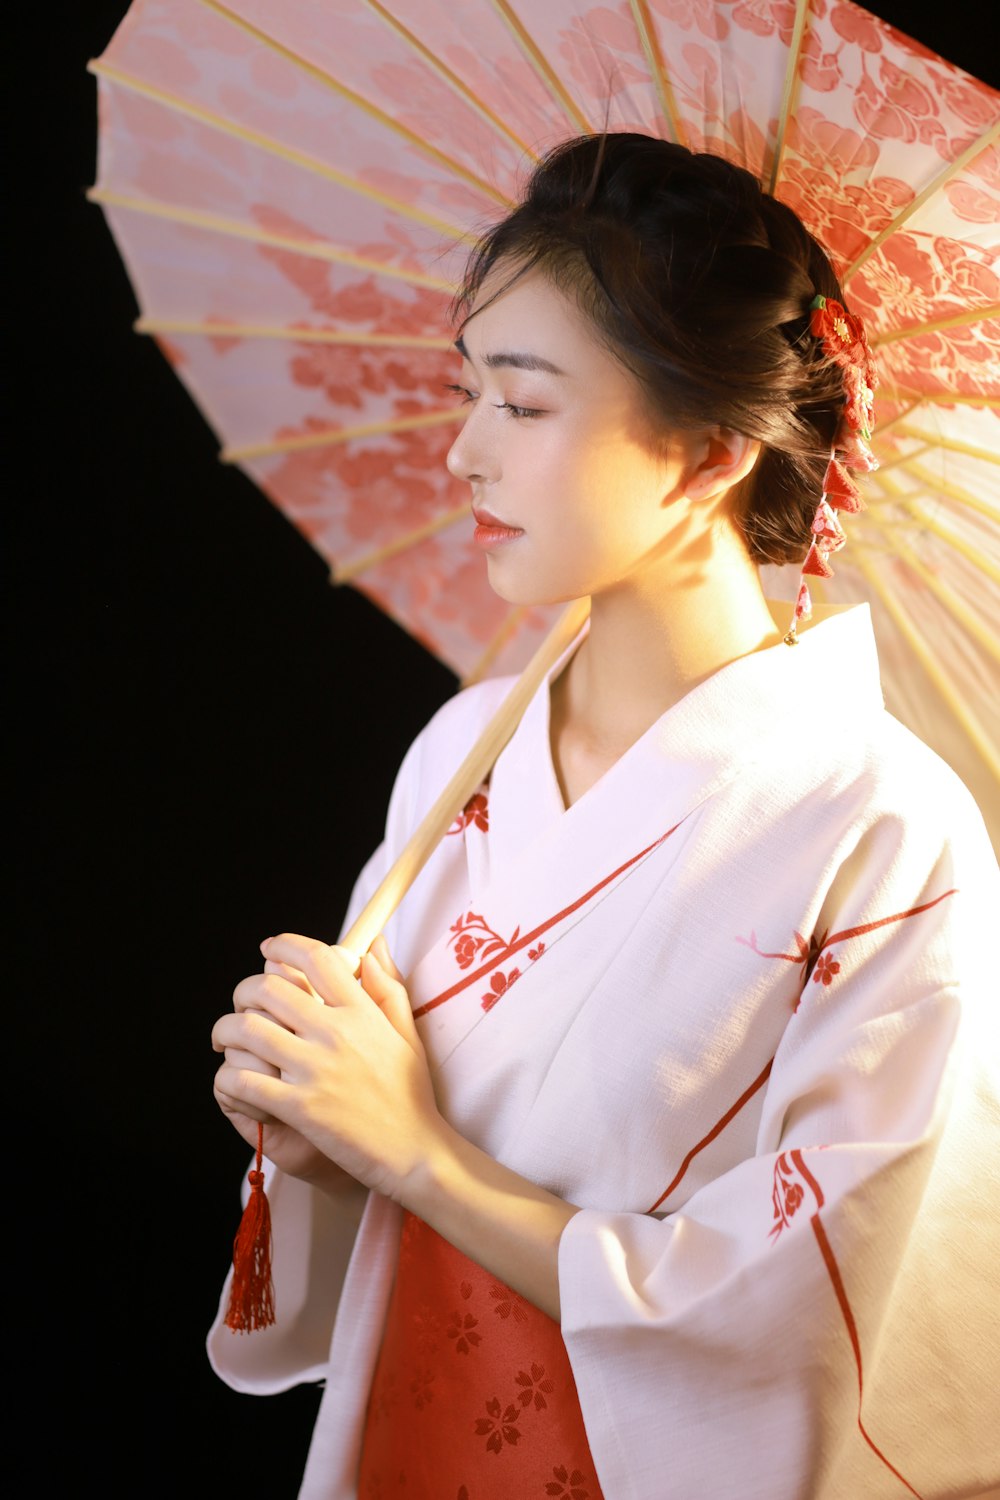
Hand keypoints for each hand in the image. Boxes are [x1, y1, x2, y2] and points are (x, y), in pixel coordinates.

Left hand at [212, 933, 443, 1200]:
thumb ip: (388, 986)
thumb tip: (374, 947)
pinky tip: (235, 1082)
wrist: (414, 1151)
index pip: (316, 959)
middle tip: (242, 1005)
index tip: (269, 949)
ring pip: (247, 1030)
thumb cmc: (411, 1094)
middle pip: (270, 989)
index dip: (284, 946)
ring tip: (225, 1041)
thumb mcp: (407, 1033)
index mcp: (362, 1012)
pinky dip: (228, 1078)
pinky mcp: (300, 1107)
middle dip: (244, 991)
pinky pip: (244, 1081)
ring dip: (226, 1031)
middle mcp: (336, 1033)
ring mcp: (315, 1070)